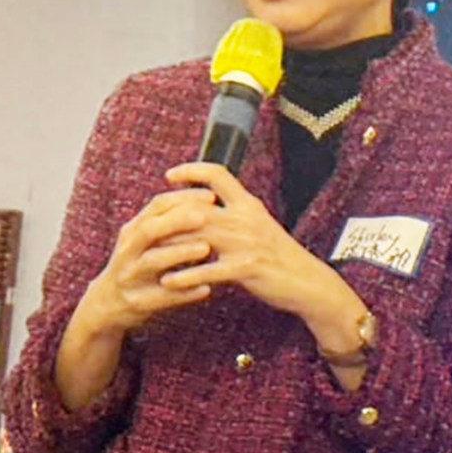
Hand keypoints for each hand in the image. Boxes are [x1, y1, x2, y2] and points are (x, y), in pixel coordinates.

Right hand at [79, 187, 218, 337]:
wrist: (106, 305)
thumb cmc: (136, 265)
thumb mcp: (142, 240)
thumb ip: (165, 221)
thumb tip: (205, 198)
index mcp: (133, 231)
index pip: (157, 206)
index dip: (183, 198)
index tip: (212, 197)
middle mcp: (128, 250)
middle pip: (149, 229)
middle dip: (177, 220)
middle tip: (205, 216)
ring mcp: (131, 276)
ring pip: (153, 261)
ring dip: (180, 253)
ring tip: (205, 249)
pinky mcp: (138, 303)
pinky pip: (162, 298)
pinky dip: (184, 293)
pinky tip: (205, 289)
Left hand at [161, 163, 368, 340]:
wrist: (307, 280)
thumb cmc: (279, 254)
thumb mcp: (259, 224)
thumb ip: (235, 213)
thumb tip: (207, 205)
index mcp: (248, 204)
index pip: (218, 174)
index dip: (192, 170)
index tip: (170, 176)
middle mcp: (246, 218)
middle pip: (198, 207)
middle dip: (168, 215)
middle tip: (144, 222)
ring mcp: (246, 243)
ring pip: (198, 237)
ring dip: (169, 246)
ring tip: (145, 253)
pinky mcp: (246, 268)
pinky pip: (208, 271)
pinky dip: (185, 276)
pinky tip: (168, 282)